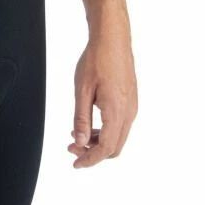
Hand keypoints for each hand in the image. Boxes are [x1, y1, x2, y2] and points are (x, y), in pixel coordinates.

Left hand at [69, 32, 137, 168]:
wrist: (113, 39)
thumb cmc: (96, 60)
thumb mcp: (82, 90)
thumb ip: (81, 119)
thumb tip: (80, 143)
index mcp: (117, 111)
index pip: (106, 148)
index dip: (90, 160)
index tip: (75, 164)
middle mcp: (129, 112)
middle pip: (114, 147)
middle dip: (93, 153)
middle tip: (71, 148)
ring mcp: (132, 106)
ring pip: (118, 137)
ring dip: (98, 142)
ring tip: (76, 135)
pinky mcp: (131, 100)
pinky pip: (120, 125)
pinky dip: (105, 131)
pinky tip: (89, 124)